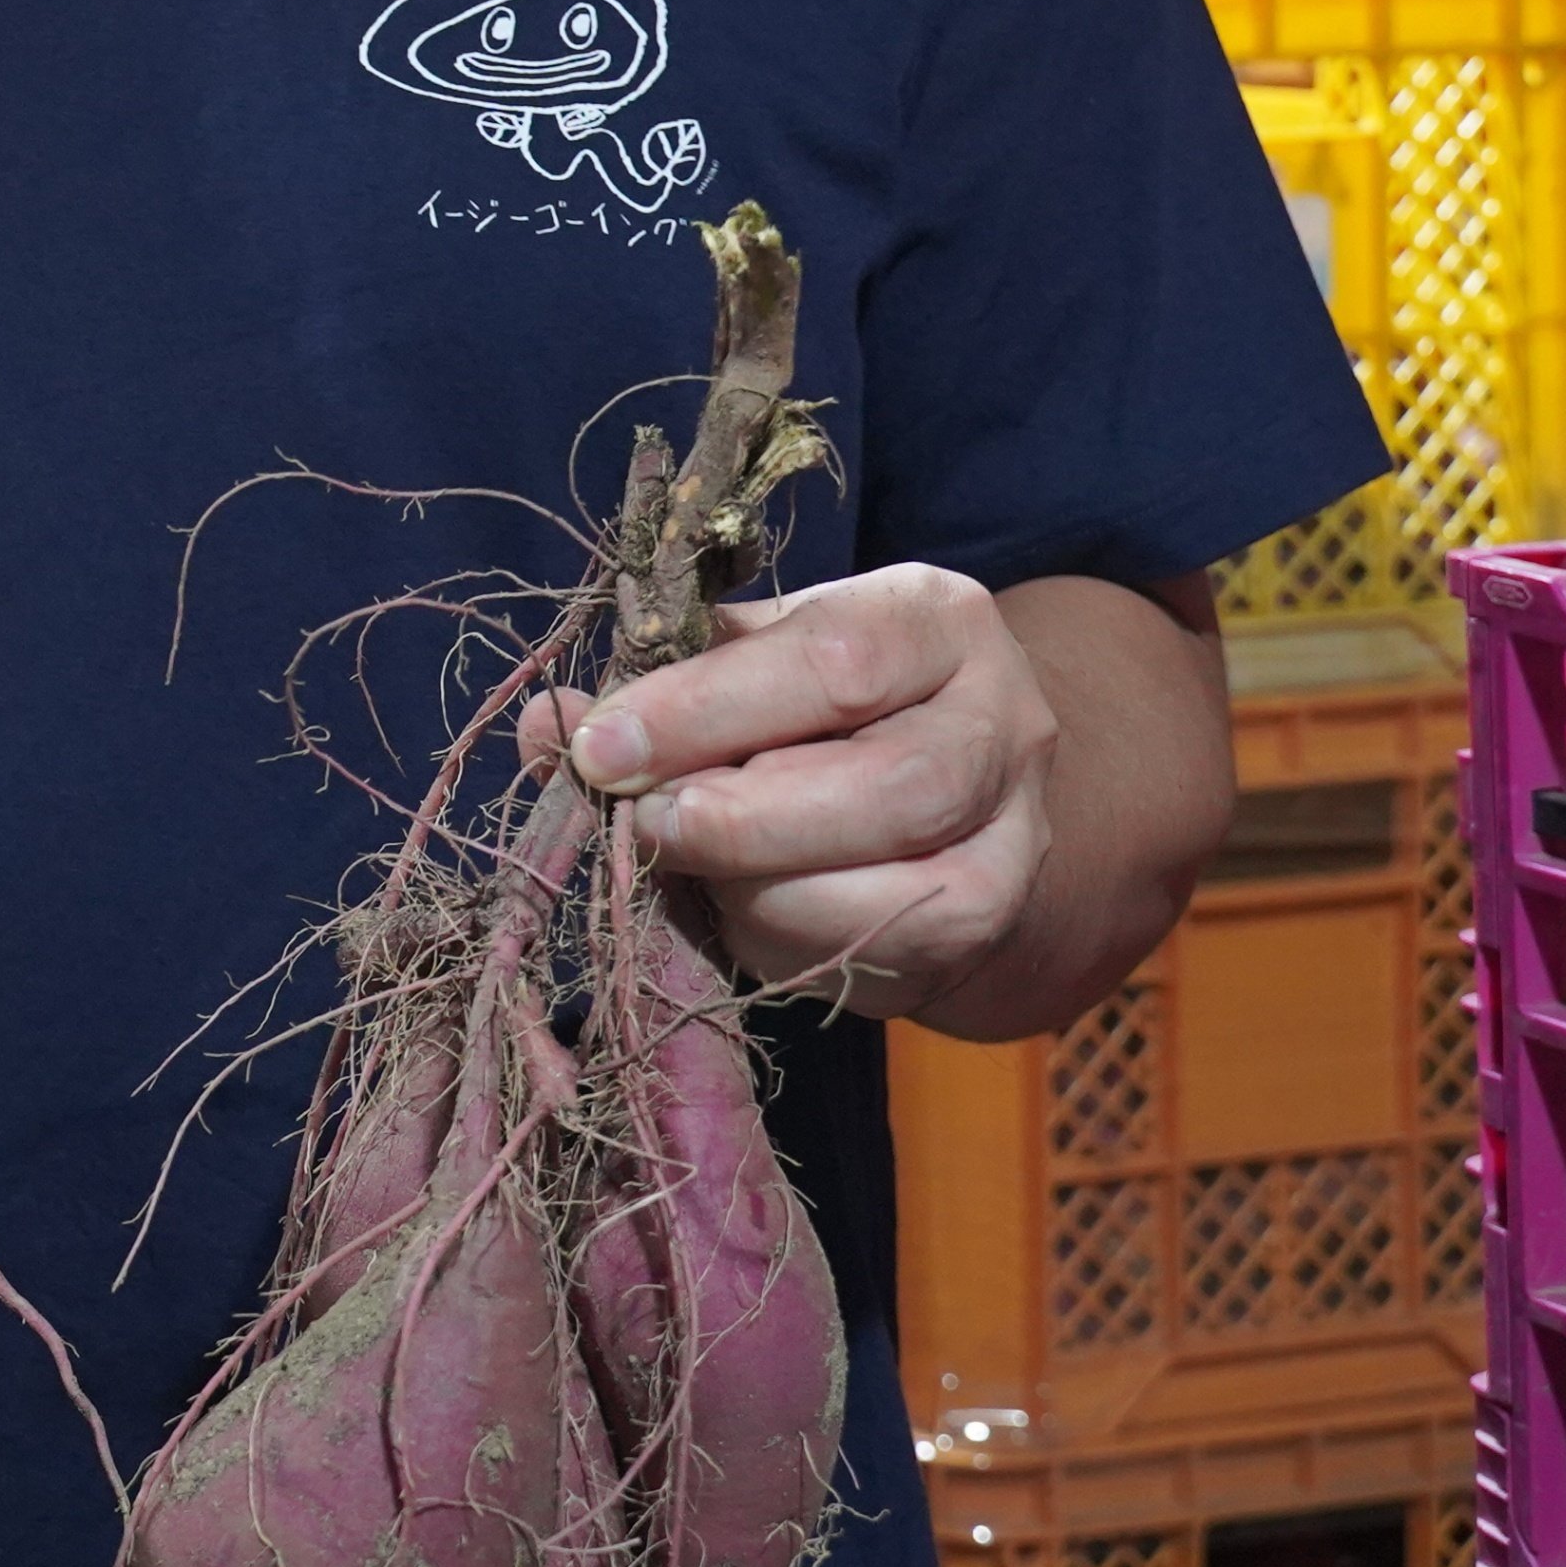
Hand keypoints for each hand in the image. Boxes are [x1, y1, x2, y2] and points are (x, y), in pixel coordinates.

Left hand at [531, 563, 1054, 1022]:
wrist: (941, 793)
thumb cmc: (816, 706)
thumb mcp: (746, 662)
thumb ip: (658, 684)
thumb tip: (551, 722)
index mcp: (934, 618)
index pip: (831, 661)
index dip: (705, 710)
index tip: (602, 747)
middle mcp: (1001, 719)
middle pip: (886, 784)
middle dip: (739, 817)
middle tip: (642, 823)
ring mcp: (1014, 831)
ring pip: (894, 882)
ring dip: (760, 885)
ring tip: (683, 863)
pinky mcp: (991, 922)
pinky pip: (884, 948)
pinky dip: (787, 936)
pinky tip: (736, 909)